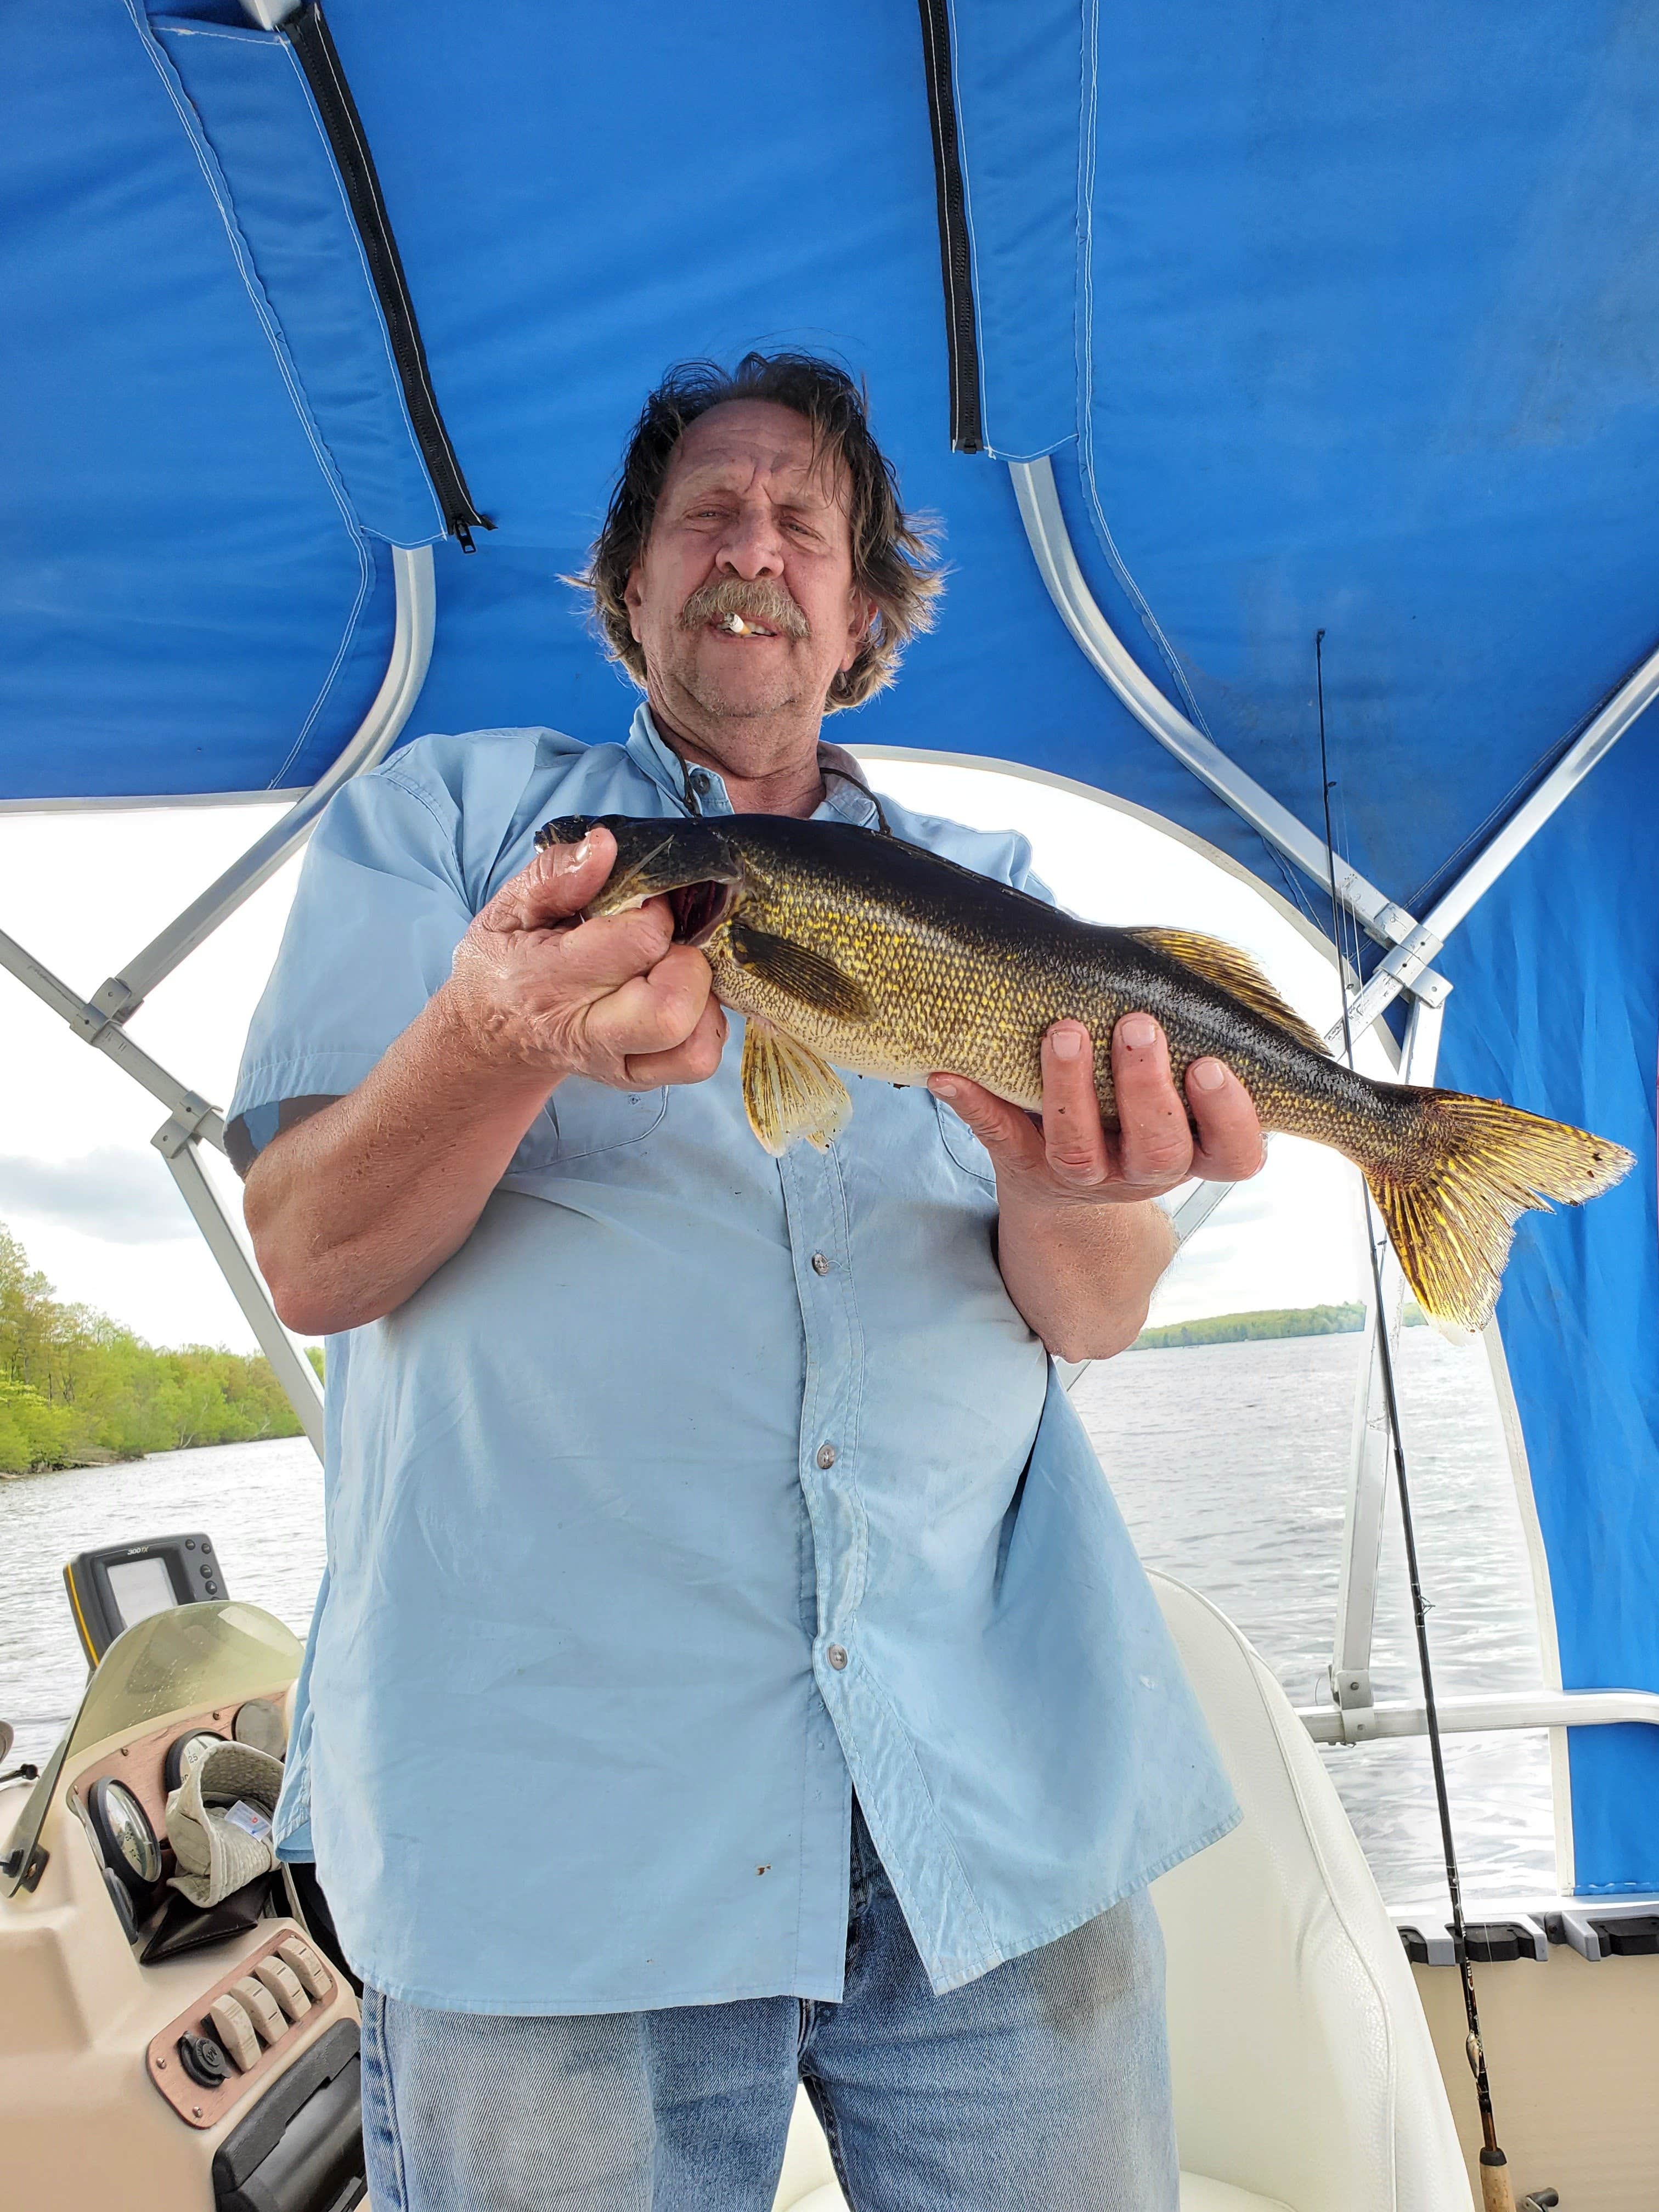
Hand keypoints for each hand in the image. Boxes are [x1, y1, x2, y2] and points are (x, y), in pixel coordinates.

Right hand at [440, 827, 727, 1089]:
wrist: (491, 1035)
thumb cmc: (507, 962)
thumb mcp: (508, 909)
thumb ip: (554, 875)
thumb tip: (605, 846)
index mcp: (551, 982)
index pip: (639, 943)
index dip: (656, 911)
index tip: (644, 902)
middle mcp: (589, 1033)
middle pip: (672, 1011)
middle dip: (687, 963)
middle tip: (666, 943)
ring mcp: (619, 1063)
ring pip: (697, 1048)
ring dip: (702, 999)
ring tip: (671, 971)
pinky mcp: (641, 1078)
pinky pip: (698, 1061)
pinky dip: (705, 1024)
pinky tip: (675, 995)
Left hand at [928, 1013, 1264, 1210]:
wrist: (1069, 1179)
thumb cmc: (1135, 1105)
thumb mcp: (1176, 1082)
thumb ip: (1188, 1034)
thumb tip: (1182, 962)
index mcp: (1195, 1149)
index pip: (1235, 1150)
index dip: (1229, 1115)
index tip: (1210, 1065)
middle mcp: (1144, 1171)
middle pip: (1156, 1149)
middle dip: (1146, 1088)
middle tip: (1137, 1026)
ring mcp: (1084, 1177)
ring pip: (1078, 1152)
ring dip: (1070, 1091)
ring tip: (1064, 1033)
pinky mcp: (1025, 1167)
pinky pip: (998, 1138)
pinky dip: (974, 1104)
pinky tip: (950, 1073)